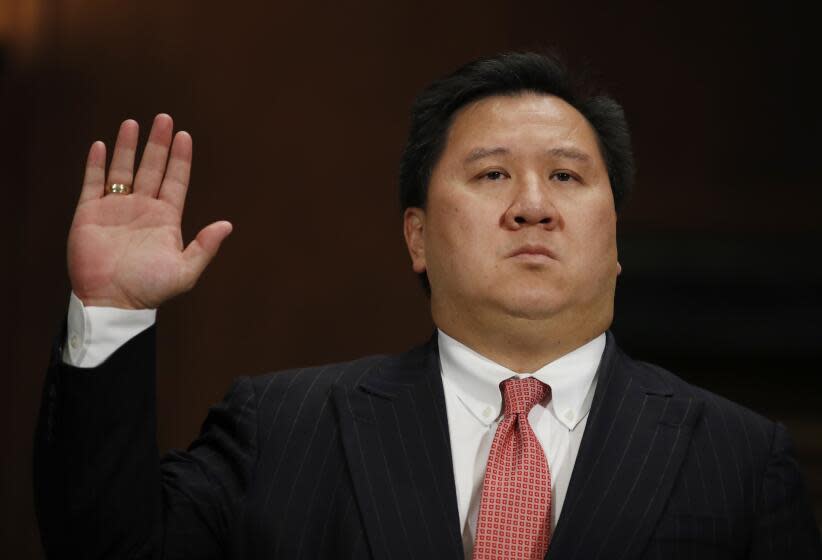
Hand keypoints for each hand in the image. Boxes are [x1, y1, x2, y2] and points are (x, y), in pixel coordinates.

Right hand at [67, 114, 231, 308]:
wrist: (112, 302)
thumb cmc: (150, 289)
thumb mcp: (185, 271)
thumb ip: (205, 247)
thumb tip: (227, 225)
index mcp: (166, 219)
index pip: (175, 181)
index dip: (180, 159)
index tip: (185, 136)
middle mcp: (142, 209)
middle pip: (152, 168)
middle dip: (158, 144)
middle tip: (164, 118)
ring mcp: (115, 209)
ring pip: (123, 170)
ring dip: (128, 147)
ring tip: (134, 123)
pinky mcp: (89, 214)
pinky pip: (92, 183)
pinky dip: (95, 164)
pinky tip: (101, 145)